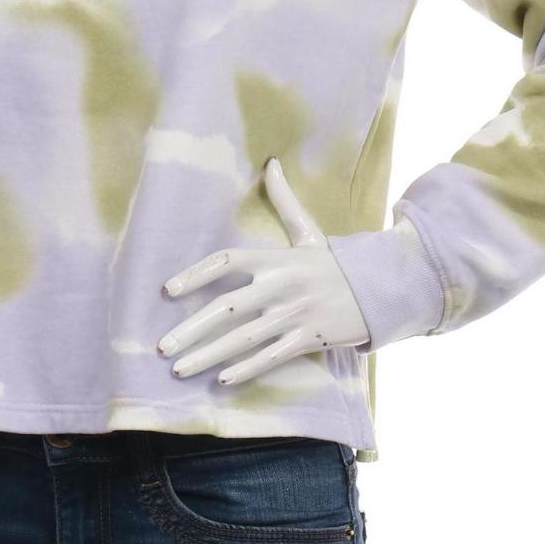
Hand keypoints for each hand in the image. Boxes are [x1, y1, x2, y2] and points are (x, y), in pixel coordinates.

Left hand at [158, 156, 371, 385]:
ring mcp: (296, 314)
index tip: (167, 290)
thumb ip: (285, 201)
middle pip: (228, 308)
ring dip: (209, 356)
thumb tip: (271, 164)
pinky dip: (246, 369)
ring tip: (179, 369)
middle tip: (163, 347)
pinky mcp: (310, 338)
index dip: (195, 274)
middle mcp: (282, 286)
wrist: (381, 288)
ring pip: (244, 339)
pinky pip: (272, 357)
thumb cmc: (335, 264)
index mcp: (277, 259)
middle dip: (192, 330)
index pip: (227, 262)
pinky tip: (221, 380)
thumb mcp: (310, 233)